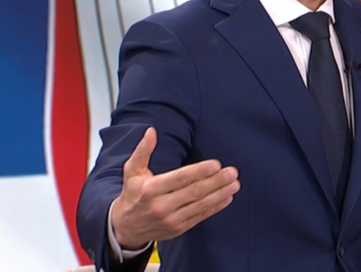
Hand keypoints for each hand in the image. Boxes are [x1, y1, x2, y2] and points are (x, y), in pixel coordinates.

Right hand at [110, 127, 239, 249]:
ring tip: (235, 184)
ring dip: (220, 194)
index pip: (179, 179)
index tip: (216, 165)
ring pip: (200, 205)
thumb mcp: (132, 171)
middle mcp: (161, 206)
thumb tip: (152, 131)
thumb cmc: (132, 194)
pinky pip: (200, 216)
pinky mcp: (179, 229)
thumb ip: (143, 150)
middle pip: (193, 192)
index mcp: (151, 189)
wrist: (125, 227)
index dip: (199, 172)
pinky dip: (215, 207)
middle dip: (215, 182)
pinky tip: (227, 198)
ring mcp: (171, 220)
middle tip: (232, 172)